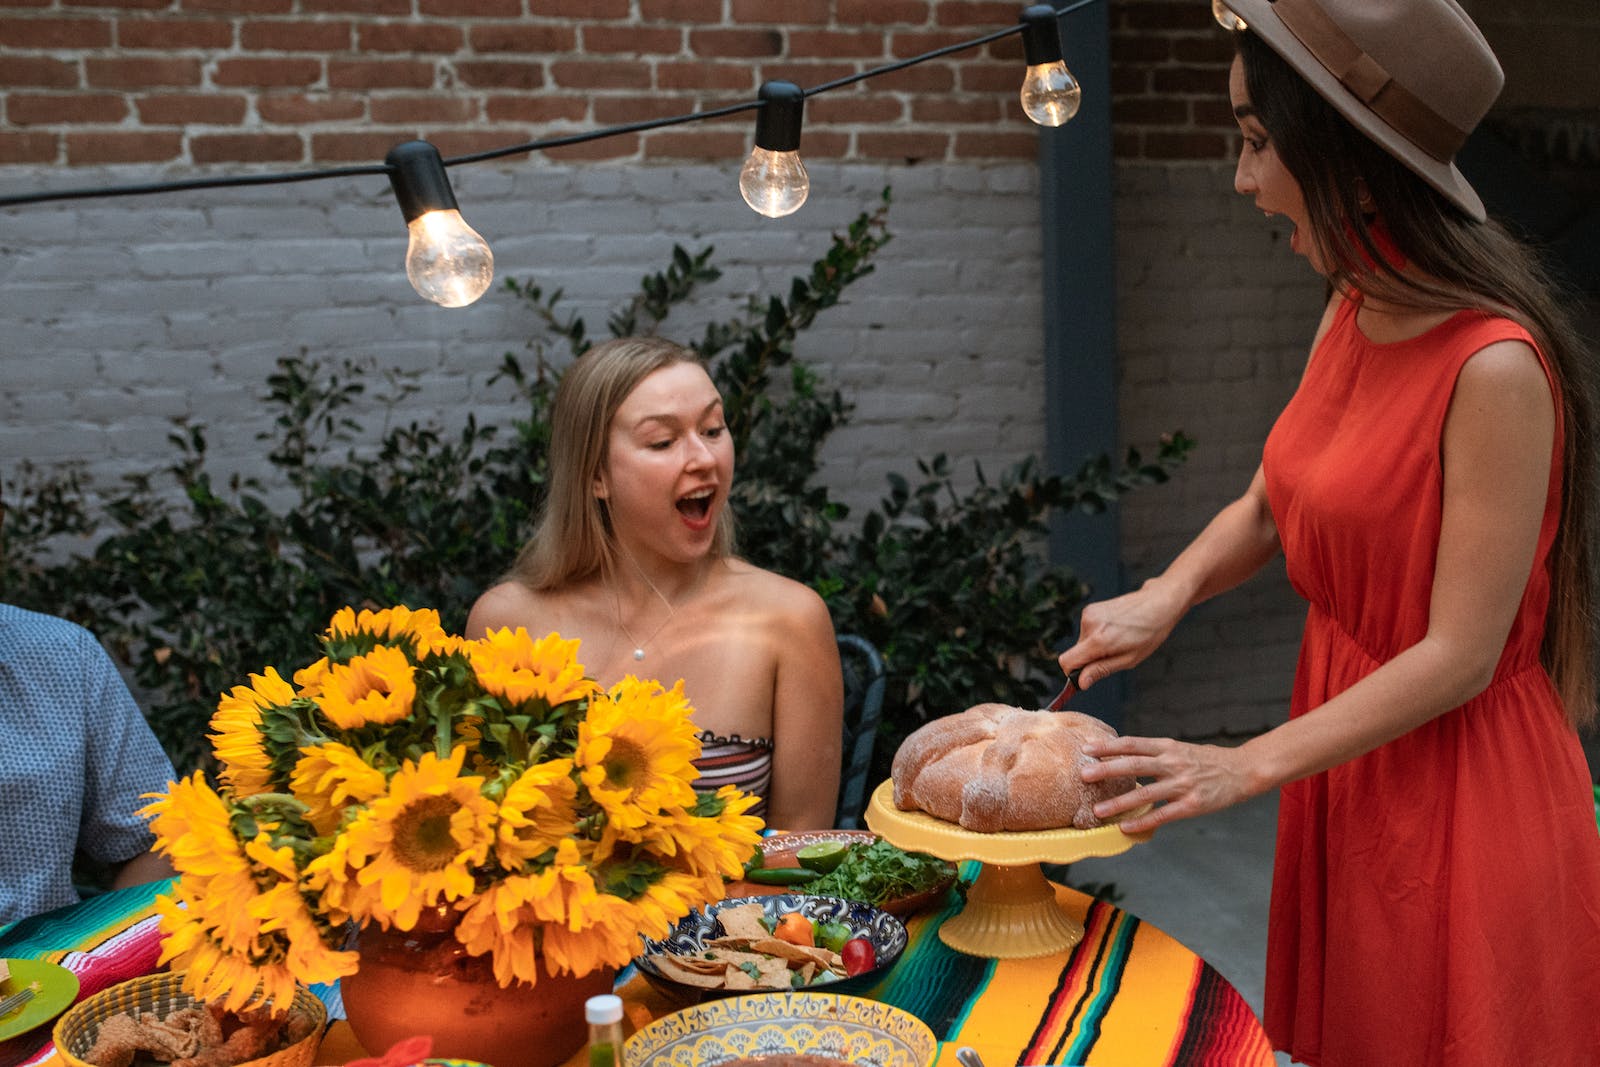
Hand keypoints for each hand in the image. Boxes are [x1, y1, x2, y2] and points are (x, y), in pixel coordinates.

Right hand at [1058, 580, 1185, 689]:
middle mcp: (1089, 625)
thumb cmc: (1150, 632)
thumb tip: (1081, 682)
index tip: (1084, 677)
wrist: (1158, 602)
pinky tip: (1116, 629)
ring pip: (1082, 642)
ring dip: (1095, 646)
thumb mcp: (1130, 659)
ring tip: (1118, 638)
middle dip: (1090, 659)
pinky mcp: (1090, 608)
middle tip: (1115, 653)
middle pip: (1075, 652)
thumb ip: (1101, 670)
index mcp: (1099, 640)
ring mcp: (1088, 614)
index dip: (1072, 674)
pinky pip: (1086, 631)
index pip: (1066, 662)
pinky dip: (1097, 635)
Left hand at [1079, 735, 1257, 833]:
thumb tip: (1123, 756)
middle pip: (1134, 765)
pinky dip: (1143, 822)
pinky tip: (1125, 827)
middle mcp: (1173, 763)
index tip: (1086, 749)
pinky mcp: (1192, 804)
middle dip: (1107, 770)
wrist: (1242, 771)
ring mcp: (1182, 784)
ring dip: (1119, 802)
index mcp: (1167, 746)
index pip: (1132, 744)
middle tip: (1083, 775)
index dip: (1108, 746)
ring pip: (1145, 793)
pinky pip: (1162, 815)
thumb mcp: (1179, 749)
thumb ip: (1155, 753)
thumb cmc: (1206, 761)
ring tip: (1098, 810)